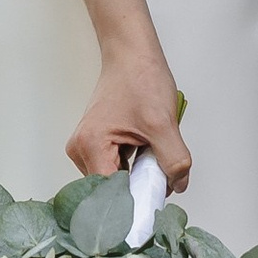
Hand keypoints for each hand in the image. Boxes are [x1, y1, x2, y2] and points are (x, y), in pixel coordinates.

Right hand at [68, 47, 190, 189]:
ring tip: (150, 151)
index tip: (155, 201)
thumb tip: (176, 186)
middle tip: (158, 168)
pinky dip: (134, 163)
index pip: (111, 193)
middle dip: (139, 184)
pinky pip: (116, 166)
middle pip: (112, 189)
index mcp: (90, 146)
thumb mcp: (163, 123)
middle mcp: (81, 150)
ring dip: (137, 173)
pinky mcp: (96, 144)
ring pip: (116, 179)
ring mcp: (86, 147)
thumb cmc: (139, 78)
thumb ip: (173, 160)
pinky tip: (144, 147)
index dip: (135, 200)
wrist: (132, 55)